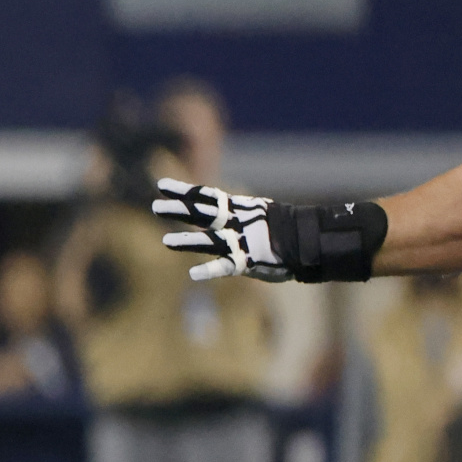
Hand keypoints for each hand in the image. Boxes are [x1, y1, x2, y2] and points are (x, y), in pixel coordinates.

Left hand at [152, 178, 291, 281]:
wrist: (306, 241)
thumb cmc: (279, 227)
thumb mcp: (253, 212)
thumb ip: (232, 211)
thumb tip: (212, 205)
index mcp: (236, 208)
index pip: (204, 196)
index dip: (183, 191)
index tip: (161, 186)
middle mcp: (234, 222)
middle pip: (202, 214)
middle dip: (179, 211)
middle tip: (155, 207)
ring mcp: (240, 242)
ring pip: (209, 240)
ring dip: (188, 241)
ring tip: (166, 241)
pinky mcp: (246, 262)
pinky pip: (226, 267)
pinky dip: (210, 270)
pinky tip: (192, 274)